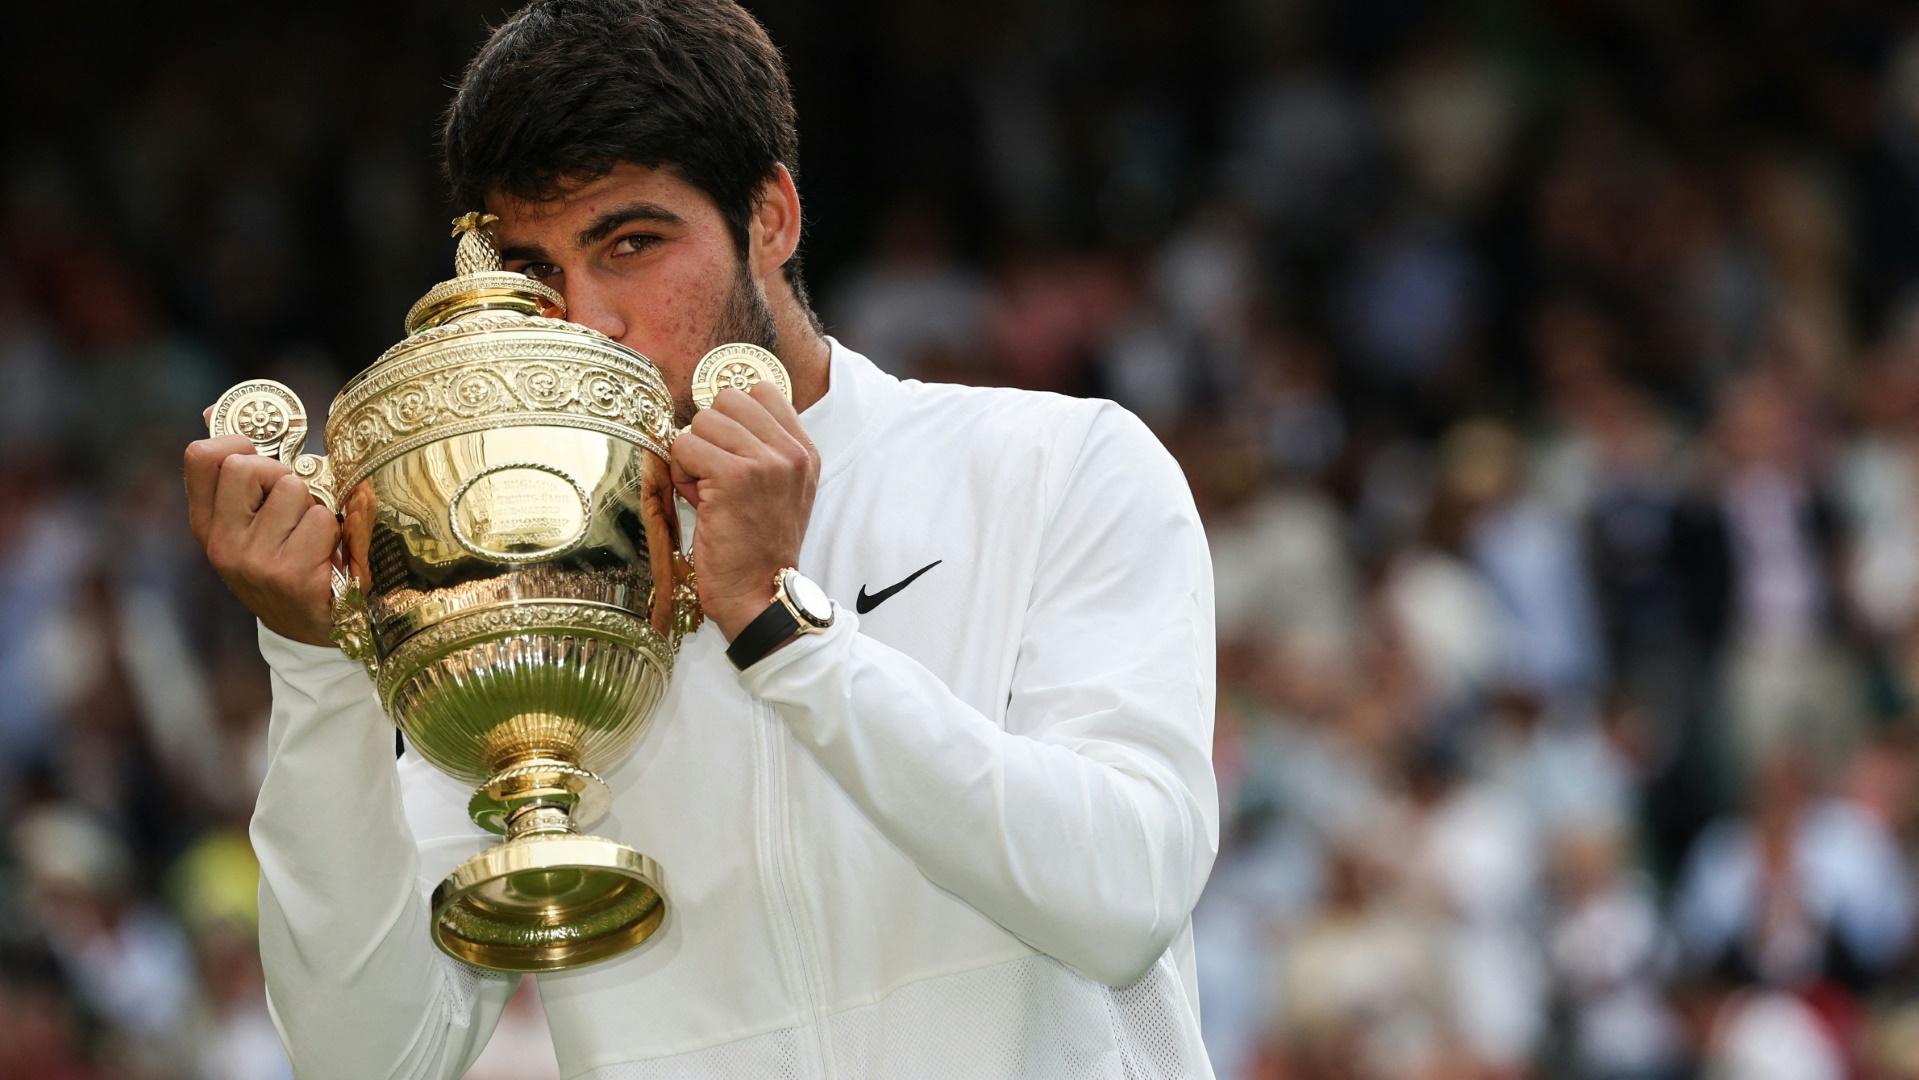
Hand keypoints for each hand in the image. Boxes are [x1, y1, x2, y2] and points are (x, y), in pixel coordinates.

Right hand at [185, 433, 339, 645]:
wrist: (310, 628)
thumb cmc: (286, 560)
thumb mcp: (251, 521)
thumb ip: (237, 472)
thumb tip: (213, 409)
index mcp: (207, 525)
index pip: (200, 456)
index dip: (236, 442)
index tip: (261, 456)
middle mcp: (223, 544)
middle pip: (248, 466)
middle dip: (282, 475)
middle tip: (295, 504)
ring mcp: (255, 562)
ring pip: (293, 490)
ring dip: (315, 506)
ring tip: (313, 535)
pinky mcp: (293, 576)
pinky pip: (323, 521)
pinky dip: (335, 531)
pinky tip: (328, 555)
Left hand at [669, 380, 818, 639]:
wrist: (762, 595)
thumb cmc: (759, 548)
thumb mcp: (780, 492)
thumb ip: (762, 449)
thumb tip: (714, 415)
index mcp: (804, 451)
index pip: (762, 391)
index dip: (733, 418)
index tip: (730, 453)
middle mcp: (790, 452)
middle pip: (728, 399)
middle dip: (710, 433)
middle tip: (714, 474)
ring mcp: (765, 461)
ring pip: (702, 421)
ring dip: (692, 455)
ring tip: (706, 490)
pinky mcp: (733, 476)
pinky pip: (684, 445)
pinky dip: (681, 472)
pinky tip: (697, 500)